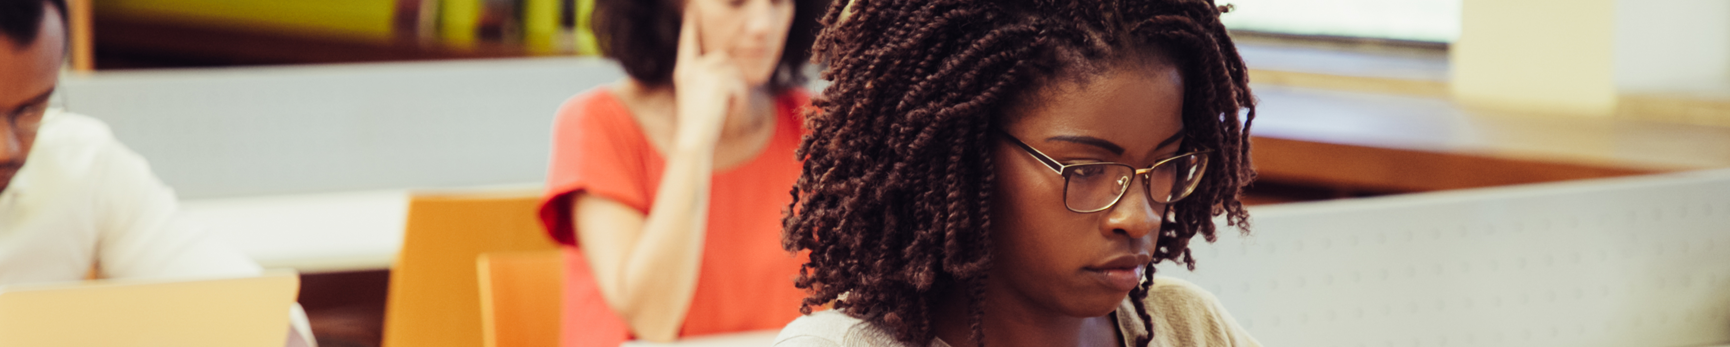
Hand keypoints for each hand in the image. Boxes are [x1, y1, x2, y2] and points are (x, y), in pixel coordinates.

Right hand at [671, 7, 749, 149]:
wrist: (693, 138)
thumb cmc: (696, 124)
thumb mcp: (696, 96)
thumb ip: (707, 78)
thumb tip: (727, 66)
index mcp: (684, 71)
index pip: (688, 42)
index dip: (690, 26)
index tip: (691, 10)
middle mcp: (692, 68)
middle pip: (723, 58)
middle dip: (731, 77)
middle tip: (724, 101)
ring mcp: (704, 73)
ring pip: (734, 71)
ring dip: (736, 89)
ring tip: (724, 107)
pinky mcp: (719, 82)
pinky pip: (740, 84)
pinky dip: (739, 99)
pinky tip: (727, 110)